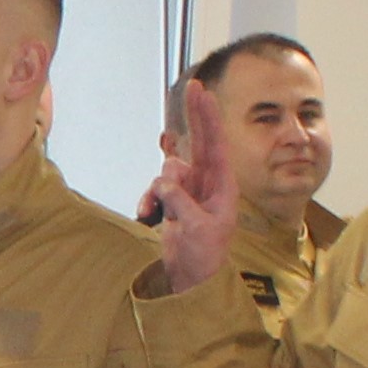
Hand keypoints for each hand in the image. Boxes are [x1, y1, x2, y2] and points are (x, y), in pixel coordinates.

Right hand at [143, 78, 237, 290]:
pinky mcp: (173, 202)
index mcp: (222, 186)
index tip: (202, 92)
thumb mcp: (197, 228)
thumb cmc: (205, 257)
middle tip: (191, 88)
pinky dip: (148, 200)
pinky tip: (146, 215)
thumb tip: (164, 181)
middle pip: (197, 142)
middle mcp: (206, 183)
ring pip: (167, 171)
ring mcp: (188, 191)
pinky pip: (156, 189)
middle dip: (192, 117)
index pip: (214, 144)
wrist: (191, 280)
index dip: (207, 117)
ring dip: (157, 189)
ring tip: (157, 212)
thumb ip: (181, 200)